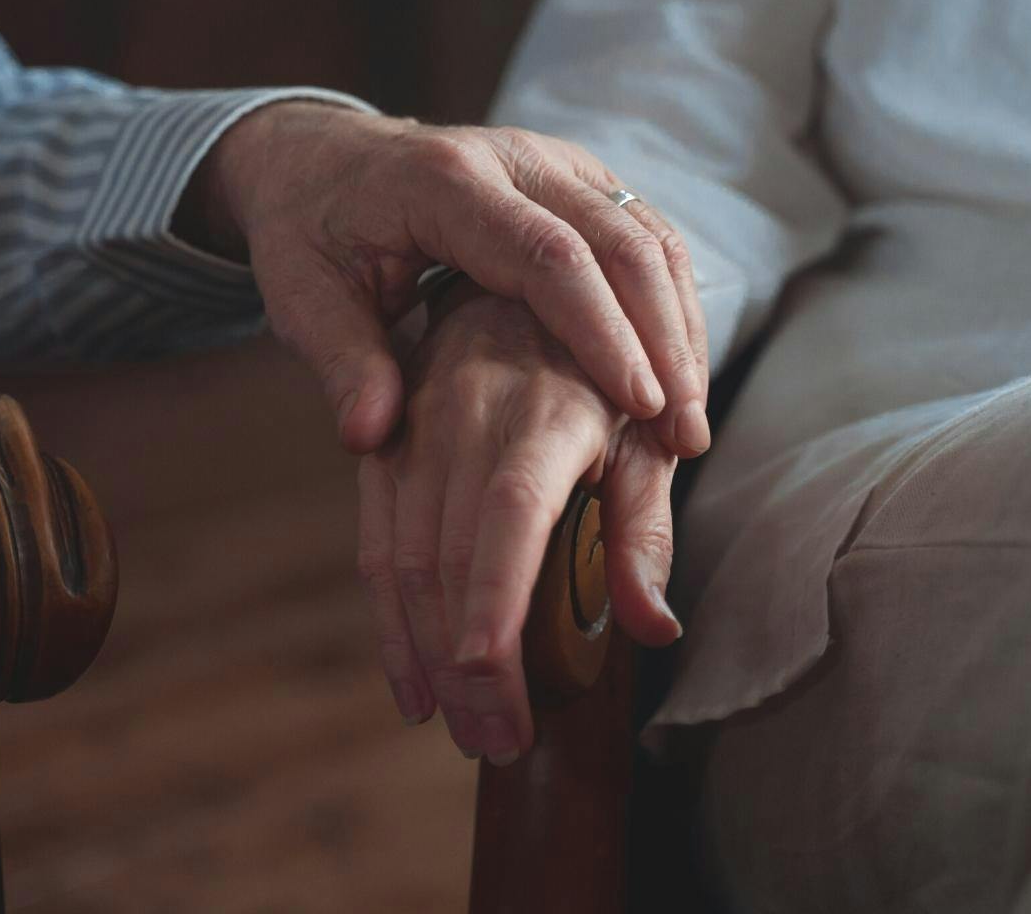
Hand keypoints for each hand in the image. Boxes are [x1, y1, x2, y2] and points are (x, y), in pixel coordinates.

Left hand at [188, 102, 709, 456]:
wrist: (325, 159)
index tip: (641, 405)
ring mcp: (556, 163)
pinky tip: (678, 377)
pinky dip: (670, 306)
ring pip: (647, 233)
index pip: (547, 254)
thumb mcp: (300, 293)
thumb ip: (340, 360)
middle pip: (618, 238)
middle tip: (686, 435)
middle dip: (663, 338)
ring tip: (692, 423)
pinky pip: (645, 236)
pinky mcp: (579, 181)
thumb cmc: (311, 230)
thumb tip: (370, 436)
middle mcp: (515, 158)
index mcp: (446, 181)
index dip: (602, 329)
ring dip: (679, 326)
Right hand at [356, 283, 682, 761]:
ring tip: (460, 728)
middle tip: (496, 743)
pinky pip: (375, 540)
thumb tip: (655, 626)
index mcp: (543, 415)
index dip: (494, 608)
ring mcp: (416, 427)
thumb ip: (642, 530)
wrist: (517, 287)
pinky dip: (387, 618)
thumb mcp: (642, 439)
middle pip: (450, 558)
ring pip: (402, 558)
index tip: (497, 691)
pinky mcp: (385, 443)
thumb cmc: (599, 378)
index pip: (509, 520)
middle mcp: (468, 416)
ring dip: (423, 655)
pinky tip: (409, 680)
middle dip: (468, 666)